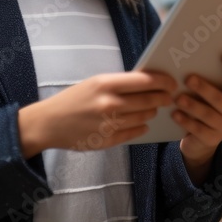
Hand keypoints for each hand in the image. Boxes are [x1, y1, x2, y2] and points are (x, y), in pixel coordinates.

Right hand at [18, 71, 176, 156]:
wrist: (49, 123)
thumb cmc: (72, 100)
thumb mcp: (94, 83)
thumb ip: (119, 83)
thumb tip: (147, 82)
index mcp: (105, 84)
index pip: (144, 80)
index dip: (162, 81)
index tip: (172, 82)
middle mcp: (109, 103)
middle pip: (148, 100)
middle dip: (162, 98)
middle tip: (169, 97)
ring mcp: (109, 124)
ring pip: (144, 117)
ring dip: (152, 112)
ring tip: (154, 109)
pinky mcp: (107, 140)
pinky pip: (134, 133)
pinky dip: (142, 127)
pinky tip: (143, 123)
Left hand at [173, 52, 221, 179]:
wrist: (200, 139)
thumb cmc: (205, 107)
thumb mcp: (210, 95)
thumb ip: (210, 82)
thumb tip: (193, 60)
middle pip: (221, 99)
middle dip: (204, 88)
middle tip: (188, 78)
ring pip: (208, 115)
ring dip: (192, 105)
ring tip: (177, 98)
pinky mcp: (212, 141)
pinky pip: (198, 129)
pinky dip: (186, 121)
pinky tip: (175, 114)